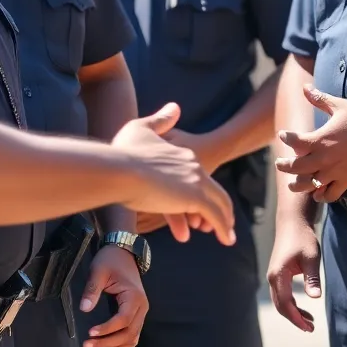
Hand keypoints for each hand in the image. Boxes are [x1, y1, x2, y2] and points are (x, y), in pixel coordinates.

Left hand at [80, 245, 147, 346]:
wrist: (123, 251)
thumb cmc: (111, 260)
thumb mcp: (98, 271)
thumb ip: (92, 290)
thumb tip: (84, 308)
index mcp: (134, 296)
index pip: (123, 319)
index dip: (107, 329)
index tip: (90, 333)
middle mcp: (141, 307)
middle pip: (129, 334)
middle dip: (108, 344)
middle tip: (87, 346)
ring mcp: (140, 313)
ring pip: (132, 339)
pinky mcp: (135, 315)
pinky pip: (131, 336)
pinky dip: (120, 346)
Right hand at [112, 103, 235, 244]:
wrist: (119, 169)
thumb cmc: (123, 151)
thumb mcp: (140, 128)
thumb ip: (160, 120)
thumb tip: (175, 107)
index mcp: (183, 154)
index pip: (198, 175)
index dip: (202, 191)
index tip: (201, 205)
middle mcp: (194, 166)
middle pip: (214, 189)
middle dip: (221, 207)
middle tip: (225, 222)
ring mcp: (196, 181)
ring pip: (219, 203)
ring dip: (225, 220)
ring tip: (227, 235)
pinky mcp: (194, 197)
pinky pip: (215, 216)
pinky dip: (223, 228)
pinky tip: (226, 239)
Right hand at [266, 216, 322, 332]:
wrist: (292, 222)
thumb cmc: (302, 238)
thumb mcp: (311, 258)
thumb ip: (312, 278)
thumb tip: (315, 297)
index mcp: (278, 275)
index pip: (285, 303)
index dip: (296, 318)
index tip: (309, 327)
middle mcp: (272, 277)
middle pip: (280, 305)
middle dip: (294, 319)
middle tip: (310, 328)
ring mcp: (273, 275)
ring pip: (280, 301)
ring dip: (293, 312)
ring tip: (309, 321)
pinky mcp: (277, 273)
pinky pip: (281, 294)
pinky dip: (290, 304)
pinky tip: (302, 307)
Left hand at [274, 86, 346, 201]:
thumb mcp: (340, 106)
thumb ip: (320, 99)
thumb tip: (305, 87)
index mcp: (320, 140)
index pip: (294, 141)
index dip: (286, 137)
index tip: (283, 135)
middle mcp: (324, 158)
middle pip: (296, 167)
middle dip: (284, 165)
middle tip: (279, 164)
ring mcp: (334, 172)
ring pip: (310, 184)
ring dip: (298, 185)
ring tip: (292, 185)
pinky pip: (331, 193)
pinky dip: (322, 196)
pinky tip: (318, 195)